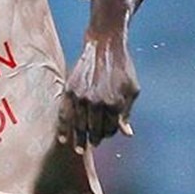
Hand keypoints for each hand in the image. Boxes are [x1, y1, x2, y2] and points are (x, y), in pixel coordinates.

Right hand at [57, 34, 137, 154]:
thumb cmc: (122, 67)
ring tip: (79, 148)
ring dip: (78, 139)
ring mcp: (82, 97)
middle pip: (94, 130)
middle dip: (94, 139)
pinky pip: (64, 114)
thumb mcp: (132, 89)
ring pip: (78, 125)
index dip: (109, 134)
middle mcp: (97, 102)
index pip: (110, 129)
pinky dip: (63, 128)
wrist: (104, 45)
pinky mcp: (70, 90)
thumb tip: (126, 134)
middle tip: (92, 145)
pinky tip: (62, 138)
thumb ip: (127, 113)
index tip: (106, 135)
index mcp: (114, 103)